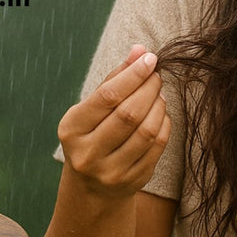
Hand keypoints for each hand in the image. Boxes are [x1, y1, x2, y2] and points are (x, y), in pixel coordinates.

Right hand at [57, 44, 171, 198]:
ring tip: (159, 93)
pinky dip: (164, 124)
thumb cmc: (92, 134)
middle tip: (156, 75)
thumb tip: (140, 50)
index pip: (108, 97)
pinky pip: (156, 146)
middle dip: (148, 88)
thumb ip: (115, 78)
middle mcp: (88, 153)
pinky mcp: (132, 181)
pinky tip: (160, 113)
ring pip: (146, 131)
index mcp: (72, 129)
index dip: (132, 75)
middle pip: (129, 114)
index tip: (150, 59)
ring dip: (159, 105)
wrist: (91, 187)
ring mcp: (110, 171)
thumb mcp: (93, 108)